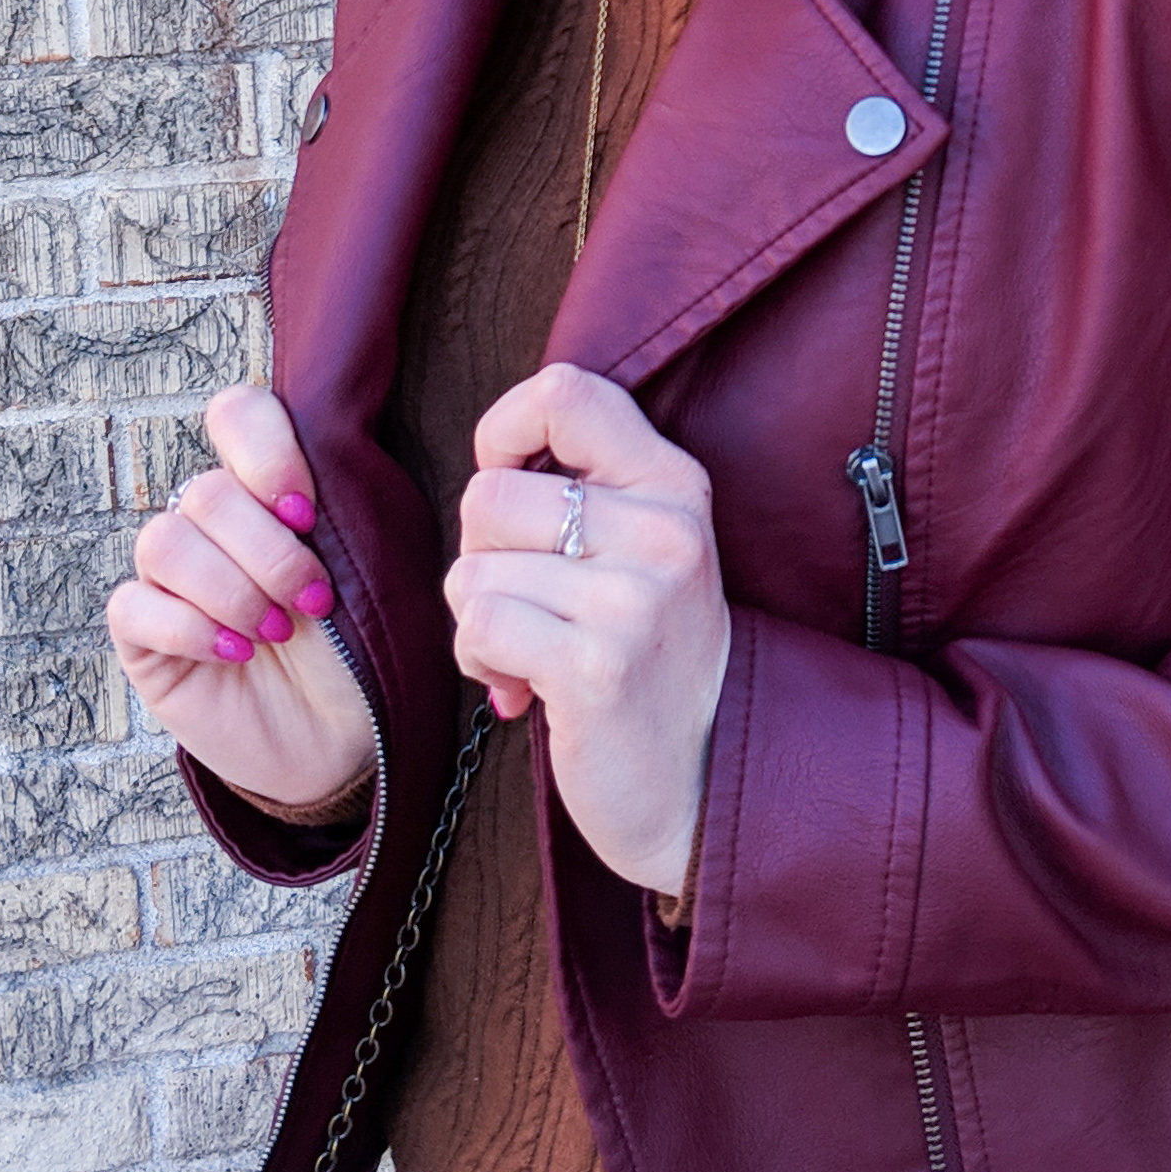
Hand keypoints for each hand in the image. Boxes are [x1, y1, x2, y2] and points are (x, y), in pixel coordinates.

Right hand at [108, 384, 378, 825]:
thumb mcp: (382, 571)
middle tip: (314, 598)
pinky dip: (188, 627)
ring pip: (164, 542)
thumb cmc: (369, 647)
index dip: (264, 450)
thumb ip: (356, 509)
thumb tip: (330, 471)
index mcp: (269, 489)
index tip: (308, 510)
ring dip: (230, 590)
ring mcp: (171, 578)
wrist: (348, 739)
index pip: (237, 415)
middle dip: (268, 551)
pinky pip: (133, 606)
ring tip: (276, 633)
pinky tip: (234, 654)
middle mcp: (212, 523)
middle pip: (207, 493)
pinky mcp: (142, 636)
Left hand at [450, 362, 730, 901]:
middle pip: (490, 495)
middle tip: (528, 603)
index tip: (510, 485)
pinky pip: (478, 624)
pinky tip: (522, 687)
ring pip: (472, 569)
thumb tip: (490, 457)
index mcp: (674, 484)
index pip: (565, 392)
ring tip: (533, 652)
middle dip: (480, 556)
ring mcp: (633, 599)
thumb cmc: (647, 657)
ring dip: (478, 621)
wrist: (698, 780)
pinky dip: (479, 660)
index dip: (504, 432)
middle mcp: (664, 530)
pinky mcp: (596, 666)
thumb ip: (587, 490)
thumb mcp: (644, 550)